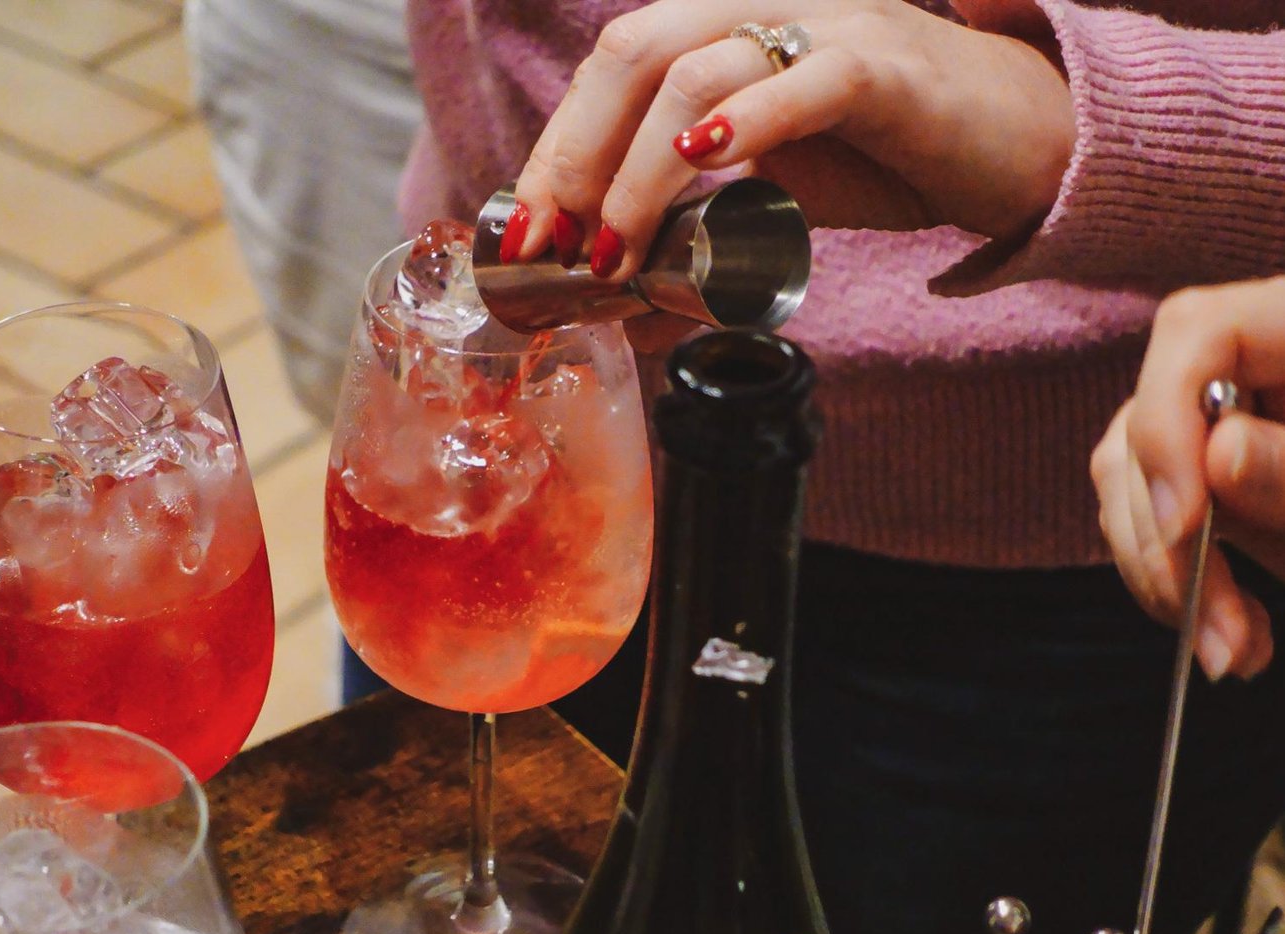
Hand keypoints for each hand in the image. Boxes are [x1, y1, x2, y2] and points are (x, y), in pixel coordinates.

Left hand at [503, 0, 1074, 303]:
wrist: (1011, 143)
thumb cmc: (885, 156)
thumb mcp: (770, 189)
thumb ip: (696, 221)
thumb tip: (621, 299)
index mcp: (723, 28)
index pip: (611, 66)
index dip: (556, 143)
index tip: (527, 229)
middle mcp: (761, 8)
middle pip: (632, 53)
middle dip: (574, 154)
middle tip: (555, 245)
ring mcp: (823, 28)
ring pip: (697, 72)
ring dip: (638, 171)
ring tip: (620, 249)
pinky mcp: (883, 67)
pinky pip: (803, 81)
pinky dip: (744, 124)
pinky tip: (702, 163)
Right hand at [1091, 275, 1284, 679]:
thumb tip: (1216, 454)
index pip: (1197, 331)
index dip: (1169, 421)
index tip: (1182, 522)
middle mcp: (1262, 361)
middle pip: (1149, 417)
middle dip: (1164, 535)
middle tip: (1213, 631)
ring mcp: (1237, 419)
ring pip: (1133, 477)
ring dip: (1164, 573)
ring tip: (1233, 651)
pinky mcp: (1226, 476)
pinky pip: (1160, 516)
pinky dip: (1179, 580)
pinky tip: (1235, 632)